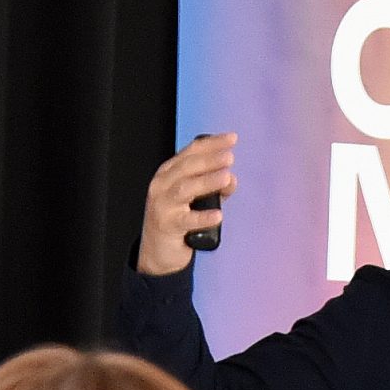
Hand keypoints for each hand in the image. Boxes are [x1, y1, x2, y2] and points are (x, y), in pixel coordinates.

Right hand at [139, 132, 236, 275]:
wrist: (158, 251)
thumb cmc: (177, 218)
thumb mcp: (195, 198)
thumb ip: (214, 186)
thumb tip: (231, 177)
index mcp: (169, 173)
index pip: (190, 152)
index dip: (211, 143)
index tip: (231, 138)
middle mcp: (163, 185)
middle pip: (187, 167)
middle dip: (210, 160)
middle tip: (230, 157)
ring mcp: (163, 205)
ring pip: (185, 188)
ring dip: (207, 181)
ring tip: (226, 177)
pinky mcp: (168, 225)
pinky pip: (187, 220)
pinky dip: (203, 217)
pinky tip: (218, 215)